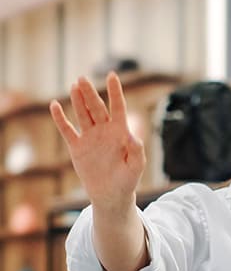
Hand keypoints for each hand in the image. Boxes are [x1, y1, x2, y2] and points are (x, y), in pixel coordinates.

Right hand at [49, 72, 144, 210]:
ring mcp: (90, 137)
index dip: (115, 92)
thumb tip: (134, 137)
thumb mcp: (135, 168)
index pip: (118, 108)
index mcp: (120, 133)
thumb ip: (136, 152)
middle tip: (82, 79)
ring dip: (78, 101)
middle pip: (97, 108)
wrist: (111, 195)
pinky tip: (55, 106)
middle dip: (90, 94)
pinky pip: (67, 130)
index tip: (113, 75)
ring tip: (74, 86)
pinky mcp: (76, 147)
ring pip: (83, 114)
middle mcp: (104, 131)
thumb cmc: (127, 180)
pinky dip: (60, 119)